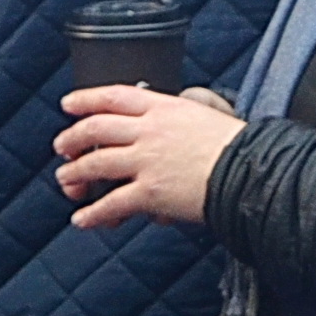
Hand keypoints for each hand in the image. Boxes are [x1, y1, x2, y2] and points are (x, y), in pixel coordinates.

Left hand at [54, 84, 246, 228]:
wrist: (253, 172)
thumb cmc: (238, 147)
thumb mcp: (205, 116)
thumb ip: (176, 119)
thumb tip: (158, 126)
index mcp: (165, 108)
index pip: (115, 96)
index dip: (86, 99)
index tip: (69, 104)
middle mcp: (150, 131)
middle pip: (95, 129)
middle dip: (71, 138)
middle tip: (62, 147)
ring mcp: (147, 161)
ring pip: (95, 165)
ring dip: (74, 174)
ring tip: (66, 180)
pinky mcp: (149, 192)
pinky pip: (110, 204)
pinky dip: (92, 213)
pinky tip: (82, 219)